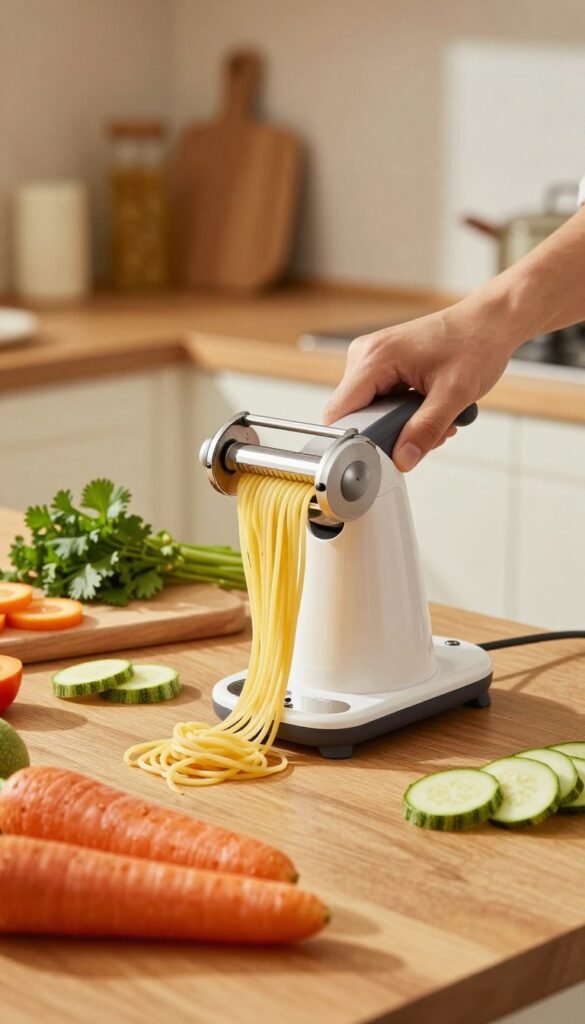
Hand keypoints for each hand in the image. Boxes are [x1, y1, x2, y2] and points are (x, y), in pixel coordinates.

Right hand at [322, 298, 516, 470]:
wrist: (490, 322)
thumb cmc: (476, 343)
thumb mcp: (454, 394)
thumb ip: (425, 430)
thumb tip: (403, 459)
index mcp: (374, 357)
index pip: (339, 412)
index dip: (353, 439)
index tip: (378, 456)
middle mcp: (366, 355)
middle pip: (354, 415)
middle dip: (388, 434)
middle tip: (426, 434)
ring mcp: (372, 359)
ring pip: (370, 412)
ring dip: (401, 425)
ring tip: (435, 417)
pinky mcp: (383, 365)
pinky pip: (381, 402)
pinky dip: (404, 414)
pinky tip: (429, 409)